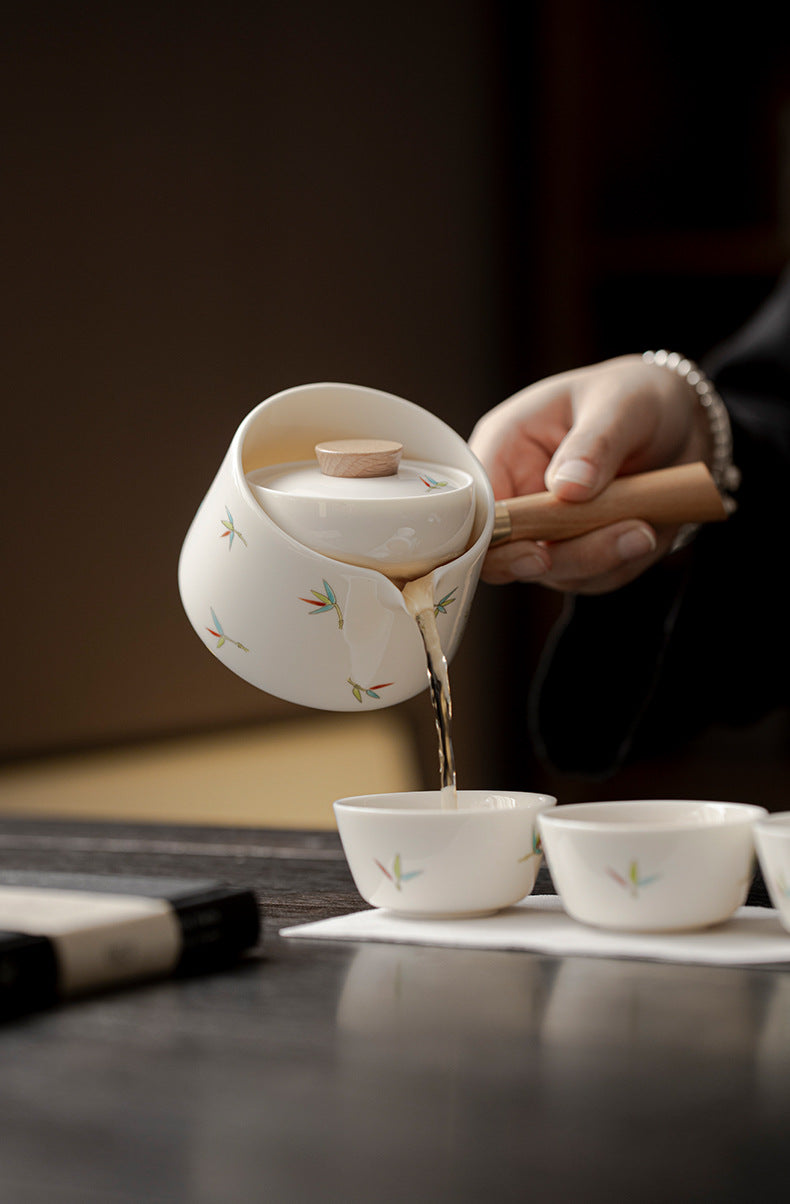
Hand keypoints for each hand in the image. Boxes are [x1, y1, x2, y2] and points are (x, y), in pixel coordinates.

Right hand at [469, 355, 710, 593]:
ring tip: (645, 529)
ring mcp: (545, 529)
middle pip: (507, 554)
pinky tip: (647, 531)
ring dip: (602, 559)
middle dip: (563, 557)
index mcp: (505, 450)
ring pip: (555, 572)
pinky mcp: (579, 551)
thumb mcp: (621, 404)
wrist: (681, 421)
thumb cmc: (634, 397)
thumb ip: (594, 444)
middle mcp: (516, 494)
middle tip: (619, 537)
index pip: (476, 506)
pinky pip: (593, 578)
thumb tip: (566, 488)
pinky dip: (623, 562)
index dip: (494, 539)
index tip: (538, 552)